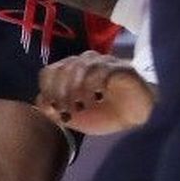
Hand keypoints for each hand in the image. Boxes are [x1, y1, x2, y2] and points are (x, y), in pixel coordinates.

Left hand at [37, 50, 153, 133]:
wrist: (138, 117)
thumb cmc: (106, 114)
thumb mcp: (75, 117)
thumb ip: (55, 110)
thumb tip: (40, 102)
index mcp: (71, 72)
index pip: (49, 72)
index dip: (47, 90)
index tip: (54, 109)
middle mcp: (85, 62)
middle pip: (61, 69)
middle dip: (60, 93)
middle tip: (67, 111)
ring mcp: (103, 62)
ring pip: (79, 67)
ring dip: (75, 91)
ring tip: (81, 107)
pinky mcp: (120, 68)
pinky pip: (100, 70)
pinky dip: (93, 86)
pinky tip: (96, 99)